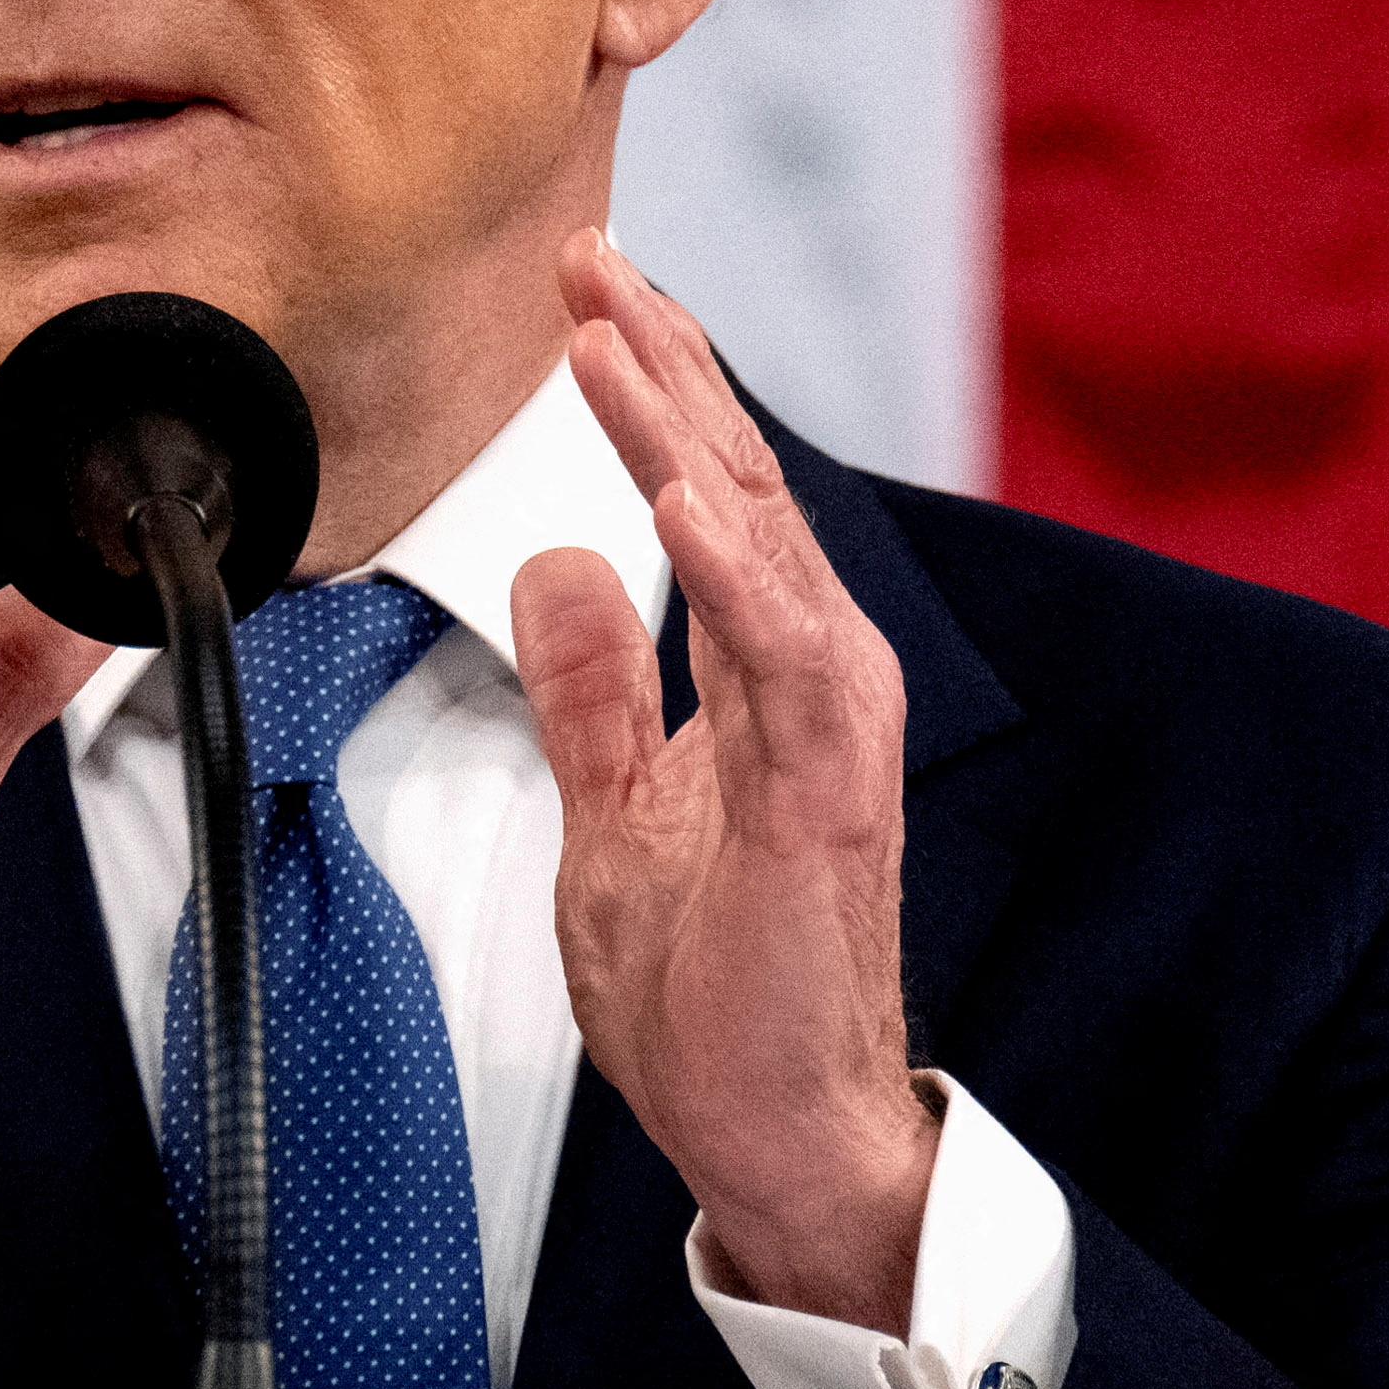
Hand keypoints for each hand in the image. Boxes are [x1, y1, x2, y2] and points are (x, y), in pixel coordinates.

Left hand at [513, 231, 937, 1327]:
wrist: (774, 1133)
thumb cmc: (714, 995)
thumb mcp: (613, 814)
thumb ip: (594, 690)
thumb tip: (557, 560)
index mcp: (765, 677)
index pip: (703, 497)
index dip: (647, 389)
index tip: (584, 290)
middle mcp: (814, 680)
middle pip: (734, 485)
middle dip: (661, 365)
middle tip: (589, 254)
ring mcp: (831, 733)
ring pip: (761, 545)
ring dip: (686, 434)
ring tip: (616, 336)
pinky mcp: (826, 798)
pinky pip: (786, 661)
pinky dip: (738, 573)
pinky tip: (682, 496)